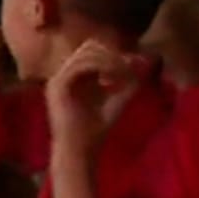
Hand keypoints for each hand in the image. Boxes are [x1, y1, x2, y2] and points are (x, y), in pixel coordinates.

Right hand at [46, 40, 150, 156]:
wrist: (80, 151)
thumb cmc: (95, 130)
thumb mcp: (117, 101)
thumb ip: (128, 83)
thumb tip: (141, 62)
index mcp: (75, 77)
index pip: (93, 51)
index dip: (114, 53)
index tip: (132, 64)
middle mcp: (64, 74)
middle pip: (88, 46)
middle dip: (112, 53)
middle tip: (128, 66)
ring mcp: (58, 79)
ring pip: (85, 53)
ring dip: (108, 59)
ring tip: (123, 72)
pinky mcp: (57, 86)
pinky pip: (80, 65)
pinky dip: (100, 67)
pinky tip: (112, 78)